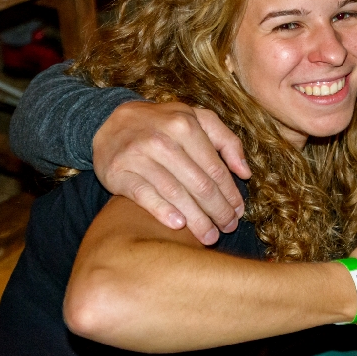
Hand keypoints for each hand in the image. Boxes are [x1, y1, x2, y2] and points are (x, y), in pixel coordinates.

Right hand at [93, 101, 251, 245]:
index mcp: (185, 125)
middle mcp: (162, 139)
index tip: (239, 211)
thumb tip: (245, 172)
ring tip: (209, 236)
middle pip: (199, 184)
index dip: (230, 193)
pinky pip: (144, 195)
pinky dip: (163, 211)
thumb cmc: (163, 124)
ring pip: (175, 193)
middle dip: (218, 210)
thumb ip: (226, 141)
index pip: (215, 168)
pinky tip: (179, 225)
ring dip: (196, 219)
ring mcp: (138, 155)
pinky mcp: (117, 171)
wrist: (111, 122)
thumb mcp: (197, 119)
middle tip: (228, 228)